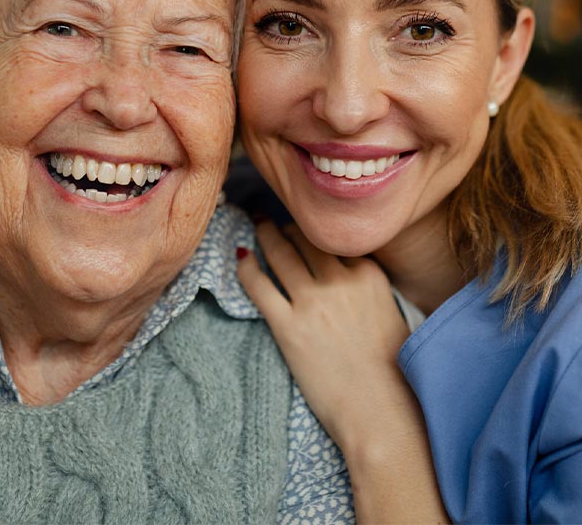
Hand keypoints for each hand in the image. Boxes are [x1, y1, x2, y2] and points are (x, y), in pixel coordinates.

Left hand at [237, 221, 447, 522]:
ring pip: (281, 253)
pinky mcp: (288, 327)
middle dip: (289, 228)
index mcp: (370, 275)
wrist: (383, 414)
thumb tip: (347, 274)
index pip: (336, 241)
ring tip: (258, 227)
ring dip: (266, 236)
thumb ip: (367, 288)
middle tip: (275, 222)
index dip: (317, 232)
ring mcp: (312, 302)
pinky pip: (259, 286)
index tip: (306, 228)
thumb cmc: (394, 373)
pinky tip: (241, 259)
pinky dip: (247, 268)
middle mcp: (340, 280)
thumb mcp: (392, 314)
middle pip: (307, 239)